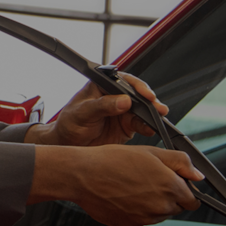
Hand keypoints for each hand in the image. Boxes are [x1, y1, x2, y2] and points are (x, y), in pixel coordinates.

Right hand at [30, 144, 202, 225]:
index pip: (193, 200)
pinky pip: (141, 220)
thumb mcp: (150, 151)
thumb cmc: (111, 161)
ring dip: (152, 204)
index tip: (174, 183)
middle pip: (176, 208)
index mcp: (170, 187)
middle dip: (168, 196)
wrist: (82, 176)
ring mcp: (144, 219)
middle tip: (147, 180)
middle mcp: (160, 207)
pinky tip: (124, 195)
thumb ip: (181, 162)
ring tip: (132, 186)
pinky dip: (136, 211)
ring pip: (158, 215)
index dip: (184, 190)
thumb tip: (197, 174)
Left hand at [31, 73, 169, 146]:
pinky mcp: (127, 125)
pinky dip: (148, 127)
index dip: (137, 86)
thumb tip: (124, 101)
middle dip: (149, 101)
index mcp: (103, 85)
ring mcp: (123, 111)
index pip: (123, 81)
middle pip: (137, 95)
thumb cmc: (70, 123)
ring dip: (152, 114)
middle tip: (157, 107)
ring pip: (142, 110)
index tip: (144, 94)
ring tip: (158, 119)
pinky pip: (141, 124)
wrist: (68, 144)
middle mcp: (115, 96)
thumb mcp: (82, 112)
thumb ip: (102, 106)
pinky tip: (151, 129)